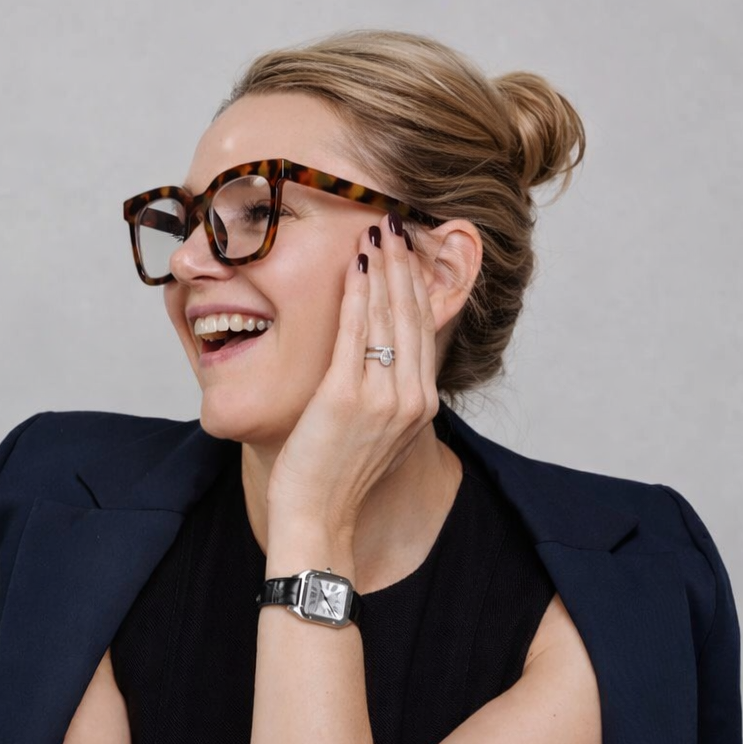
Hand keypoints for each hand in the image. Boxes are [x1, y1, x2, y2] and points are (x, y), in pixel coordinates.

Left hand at [266, 212, 439, 529]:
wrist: (319, 519)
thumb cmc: (336, 479)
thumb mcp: (376, 435)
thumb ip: (386, 396)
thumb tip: (380, 362)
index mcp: (421, 406)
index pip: (424, 331)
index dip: (416, 285)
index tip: (409, 251)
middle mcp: (411, 399)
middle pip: (412, 316)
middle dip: (405, 265)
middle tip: (396, 224)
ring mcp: (382, 398)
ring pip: (388, 318)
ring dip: (383, 269)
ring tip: (377, 233)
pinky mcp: (346, 397)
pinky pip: (355, 333)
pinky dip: (356, 295)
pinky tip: (355, 266)